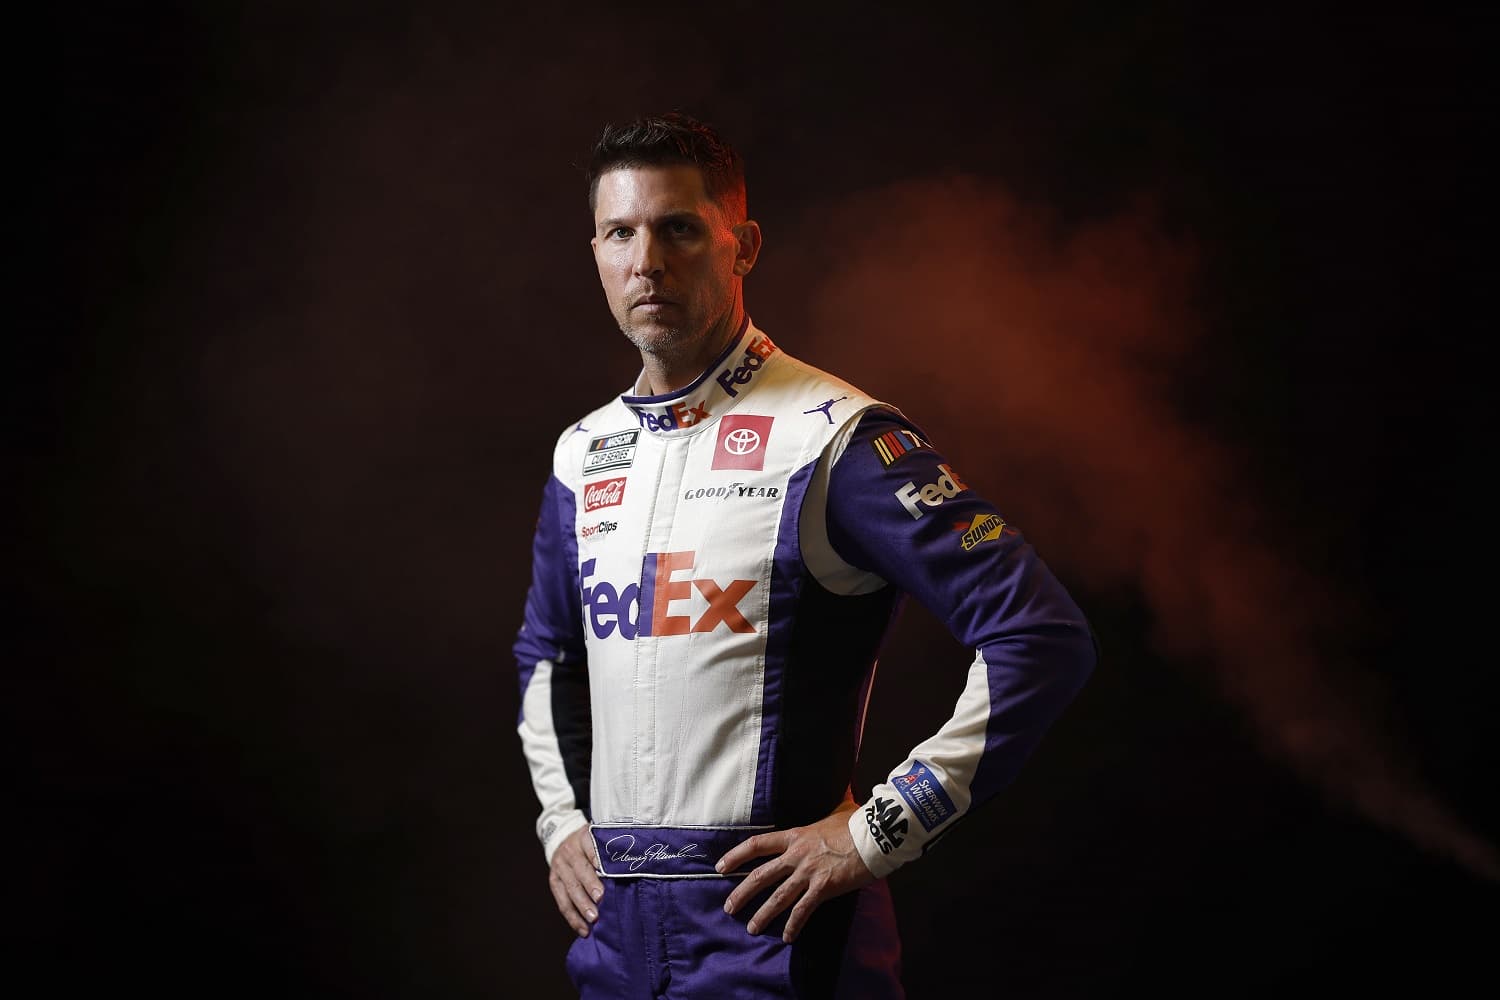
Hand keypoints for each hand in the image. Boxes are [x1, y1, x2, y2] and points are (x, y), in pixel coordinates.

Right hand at [548, 825, 603, 936]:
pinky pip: (562, 902)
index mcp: (583, 838)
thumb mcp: (600, 838)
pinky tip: (583, 930)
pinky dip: (573, 918)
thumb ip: (612, 851)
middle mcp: (569, 851)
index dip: (598, 858)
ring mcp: (559, 868)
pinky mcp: (554, 882)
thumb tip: (632, 868)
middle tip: (601, 900)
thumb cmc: (591, 843)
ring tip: (593, 920)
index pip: (591, 847)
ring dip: (581, 907)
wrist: (563, 839)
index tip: (607, 870)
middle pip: (580, 870)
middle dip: (590, 886)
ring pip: (570, 889)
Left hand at [717, 799, 875, 942]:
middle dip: (742, 893)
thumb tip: (839, 801)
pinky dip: (794, 925)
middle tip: (729, 908)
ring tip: (751, 928)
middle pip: (761, 876)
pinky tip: (788, 937)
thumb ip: (828, 812)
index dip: (736, 856)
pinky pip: (803, 910)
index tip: (721, 867)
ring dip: (762, 914)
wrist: (875, 835)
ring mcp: (808, 873)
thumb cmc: (856, 822)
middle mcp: (796, 855)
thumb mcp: (835, 812)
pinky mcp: (823, 888)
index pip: (757, 845)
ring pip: (778, 897)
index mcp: (795, 836)